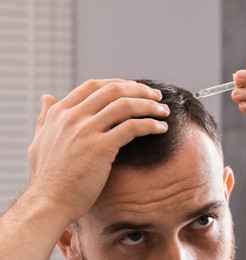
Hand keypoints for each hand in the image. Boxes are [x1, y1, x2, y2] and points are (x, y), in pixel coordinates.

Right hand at [27, 79, 169, 220]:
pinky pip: (132, 127)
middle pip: (114, 91)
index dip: (119, 83)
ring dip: (150, 105)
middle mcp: (72, 117)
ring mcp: (86, 131)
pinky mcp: (100, 148)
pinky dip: (150, 124)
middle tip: (157, 95)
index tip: (136, 88)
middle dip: (140, 90)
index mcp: (60, 113)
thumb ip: (46, 117)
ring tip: (164, 111)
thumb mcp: (40, 140)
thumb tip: (47, 97)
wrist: (49, 203)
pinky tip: (161, 128)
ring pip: (126, 105)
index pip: (94, 85)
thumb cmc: (48, 176)